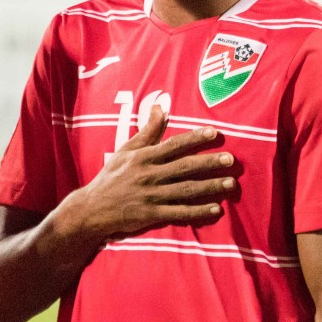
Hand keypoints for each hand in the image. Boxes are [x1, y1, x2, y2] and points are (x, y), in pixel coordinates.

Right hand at [63, 106, 236, 242]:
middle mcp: (149, 175)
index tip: (214, 133)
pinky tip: (216, 210)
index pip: (173, 145)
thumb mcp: (126, 151)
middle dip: (208, 163)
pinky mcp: (150, 215)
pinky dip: (197, 212)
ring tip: (231, 185)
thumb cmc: (111, 177)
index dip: (194, 138)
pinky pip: (178, 213)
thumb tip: (160, 106)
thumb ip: (147, 131)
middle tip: (231, 160)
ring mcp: (150, 196)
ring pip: (185, 190)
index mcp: (144, 158)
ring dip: (209, 187)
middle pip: (184, 167)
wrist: (90, 209)